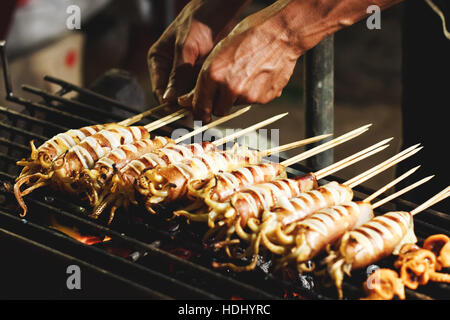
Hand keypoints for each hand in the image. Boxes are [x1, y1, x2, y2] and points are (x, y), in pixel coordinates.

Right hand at [148, 0, 249, 103]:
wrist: (220, 11)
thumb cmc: (198, 21)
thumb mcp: (186, 48)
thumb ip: (178, 73)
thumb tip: (168, 99)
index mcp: (158, 61)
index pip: (159, 90)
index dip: (167, 103)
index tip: (178, 111)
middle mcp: (170, 69)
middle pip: (173, 95)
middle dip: (183, 103)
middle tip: (195, 110)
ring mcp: (186, 72)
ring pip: (187, 95)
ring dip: (195, 100)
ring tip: (204, 103)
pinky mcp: (200, 73)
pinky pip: (199, 89)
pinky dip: (205, 94)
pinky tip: (212, 96)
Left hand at [178, 3, 303, 122]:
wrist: (281, 34)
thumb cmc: (248, 36)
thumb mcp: (218, 52)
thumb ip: (205, 79)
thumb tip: (189, 100)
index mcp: (213, 74)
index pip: (200, 107)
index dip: (199, 111)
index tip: (201, 112)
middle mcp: (229, 88)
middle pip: (218, 111)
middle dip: (218, 104)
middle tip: (224, 91)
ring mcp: (248, 95)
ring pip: (236, 105)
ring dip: (236, 97)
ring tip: (246, 74)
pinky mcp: (264, 98)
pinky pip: (253, 101)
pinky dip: (253, 93)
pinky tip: (258, 75)